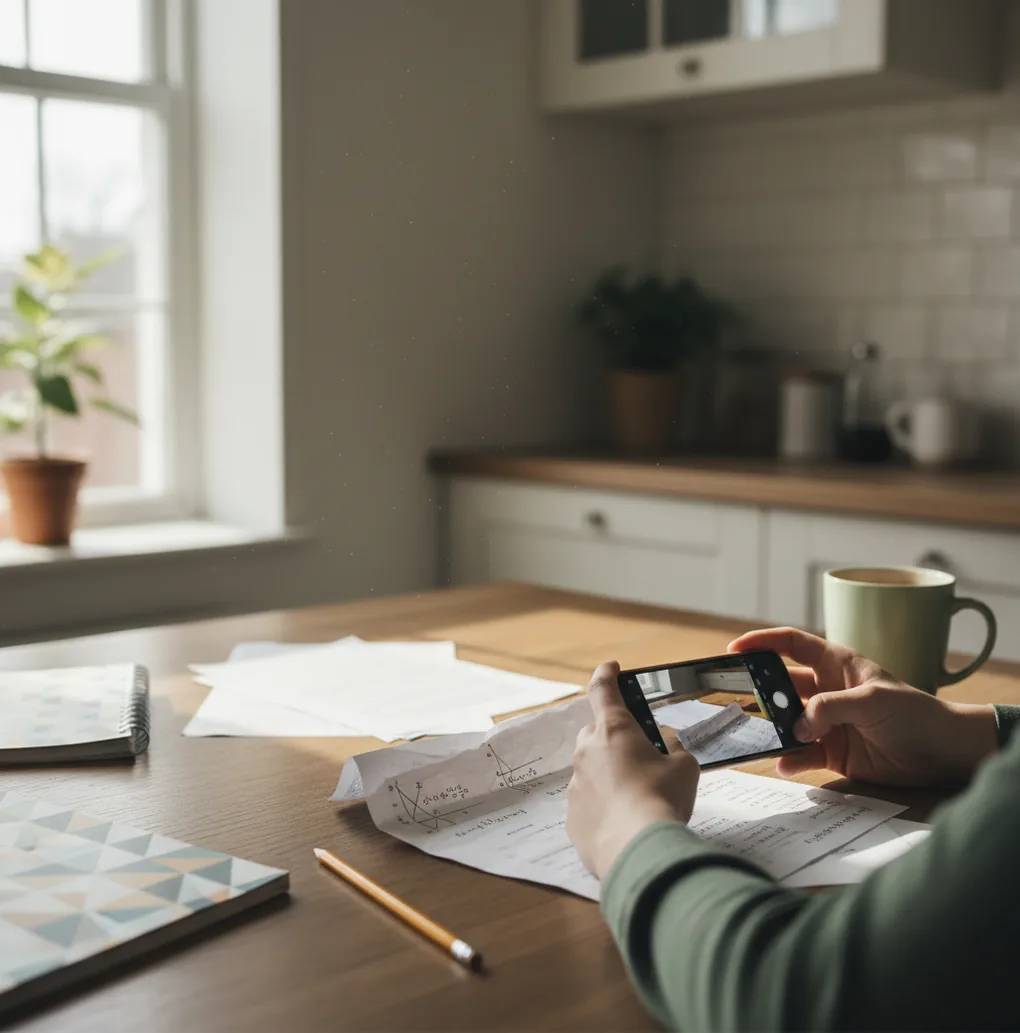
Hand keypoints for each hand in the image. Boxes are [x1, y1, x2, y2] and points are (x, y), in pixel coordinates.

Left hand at [566, 661, 699, 879]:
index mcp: (615, 730)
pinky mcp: (571, 815)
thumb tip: (666, 750)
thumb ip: (673, 750)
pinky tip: (623, 822)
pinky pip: (586, 802)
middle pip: (595, 734)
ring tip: (636, 799)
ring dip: (608, 776)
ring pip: (590, 770)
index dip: (607, 675)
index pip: (603, 690)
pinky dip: (601, 806)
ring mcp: (575, 784)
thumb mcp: (683, 767)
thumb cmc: (663, 801)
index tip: (610, 667)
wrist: (639, 850)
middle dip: (612, 739)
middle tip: (637, 757)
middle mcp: (588, 752)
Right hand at [729, 627, 997, 786]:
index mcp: (836, 665)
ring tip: (757, 734)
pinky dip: (789, 758)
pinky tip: (783, 762)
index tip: (735, 649)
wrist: (943, 753)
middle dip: (759, 690)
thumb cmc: (915, 713)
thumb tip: (799, 724)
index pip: (792, 645)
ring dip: (772, 727)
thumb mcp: (874, 699)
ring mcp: (827, 722)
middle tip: (736, 698)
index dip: (763, 642)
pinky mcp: (832, 752)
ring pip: (787, 721)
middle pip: (781, 684)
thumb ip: (831, 706)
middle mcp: (826, 690)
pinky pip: (801, 754)